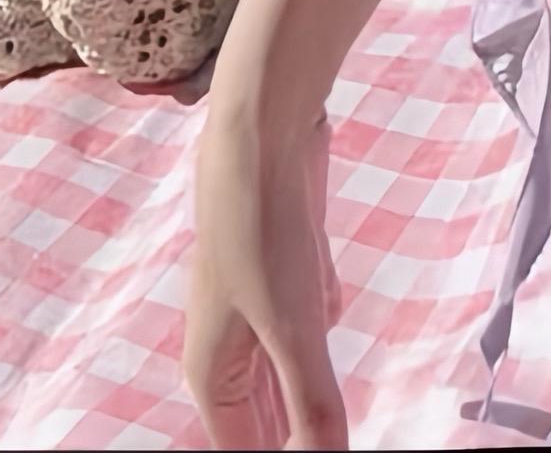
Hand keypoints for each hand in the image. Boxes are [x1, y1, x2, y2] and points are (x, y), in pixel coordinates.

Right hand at [184, 107, 348, 450]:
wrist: (263, 130)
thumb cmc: (259, 228)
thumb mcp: (293, 329)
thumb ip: (313, 406)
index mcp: (214, 375)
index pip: (243, 450)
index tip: (324, 451)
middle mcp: (230, 346)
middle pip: (264, 420)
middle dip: (294, 436)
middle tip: (337, 438)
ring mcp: (260, 305)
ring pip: (285, 373)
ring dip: (309, 396)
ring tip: (337, 419)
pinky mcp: (290, 269)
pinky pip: (305, 321)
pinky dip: (318, 337)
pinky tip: (332, 329)